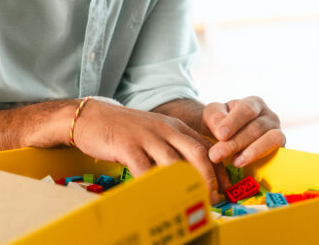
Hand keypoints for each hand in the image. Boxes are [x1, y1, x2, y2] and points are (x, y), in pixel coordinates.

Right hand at [72, 99, 230, 202]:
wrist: (93, 116)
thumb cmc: (126, 129)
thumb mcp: (156, 131)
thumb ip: (174, 146)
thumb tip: (194, 171)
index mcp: (175, 127)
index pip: (205, 146)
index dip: (218, 167)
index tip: (226, 186)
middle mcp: (166, 129)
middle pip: (197, 153)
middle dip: (210, 176)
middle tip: (215, 197)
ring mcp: (147, 137)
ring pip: (175, 162)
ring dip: (186, 184)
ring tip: (193, 201)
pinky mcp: (128, 146)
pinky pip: (145, 169)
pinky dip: (155, 185)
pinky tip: (160, 198)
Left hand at [201, 96, 284, 167]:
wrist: (226, 139)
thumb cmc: (220, 123)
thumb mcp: (212, 115)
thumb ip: (214, 117)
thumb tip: (221, 130)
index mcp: (253, 103)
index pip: (247, 109)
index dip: (234, 121)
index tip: (220, 135)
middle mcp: (268, 116)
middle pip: (256, 127)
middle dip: (235, 143)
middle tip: (215, 155)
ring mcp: (277, 131)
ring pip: (269, 139)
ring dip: (249, 152)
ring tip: (232, 161)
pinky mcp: (279, 148)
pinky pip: (276, 151)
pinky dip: (259, 157)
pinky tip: (240, 162)